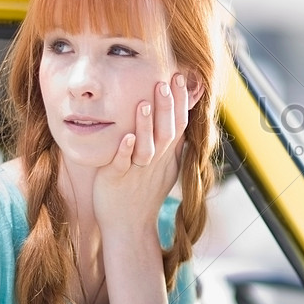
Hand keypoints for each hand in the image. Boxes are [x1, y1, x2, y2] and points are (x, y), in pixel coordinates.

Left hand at [93, 72, 188, 242]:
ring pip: (146, 147)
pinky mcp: (117, 181)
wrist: (129, 227)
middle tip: (168, 79)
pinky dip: (124, 152)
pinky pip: (122, 165)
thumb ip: (175, 148)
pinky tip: (125, 138)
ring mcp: (137, 172)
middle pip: (167, 132)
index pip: (179, 125)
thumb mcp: (165, 171)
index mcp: (166, 157)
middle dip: (168, 106)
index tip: (181, 76)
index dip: (182, 102)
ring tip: (144, 102)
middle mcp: (155, 163)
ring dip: (146, 126)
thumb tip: (185, 128)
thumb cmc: (143, 196)